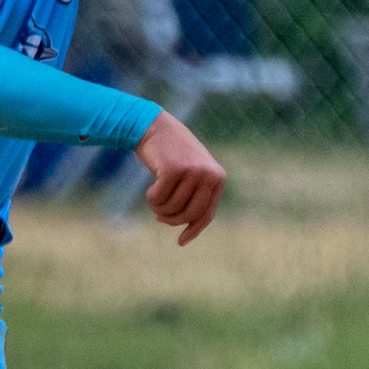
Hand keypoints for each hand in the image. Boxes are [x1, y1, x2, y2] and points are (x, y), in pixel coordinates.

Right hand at [135, 110, 225, 244]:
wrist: (154, 127)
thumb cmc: (171, 154)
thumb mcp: (191, 173)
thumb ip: (196, 195)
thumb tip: (191, 227)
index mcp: (218, 177)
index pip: (206, 214)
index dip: (193, 230)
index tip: (180, 242)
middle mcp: (209, 174)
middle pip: (189, 214)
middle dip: (171, 220)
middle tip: (159, 217)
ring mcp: (193, 171)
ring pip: (172, 208)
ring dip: (158, 208)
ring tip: (153, 197)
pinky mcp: (174, 170)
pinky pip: (159, 198)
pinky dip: (152, 198)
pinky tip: (150, 188)